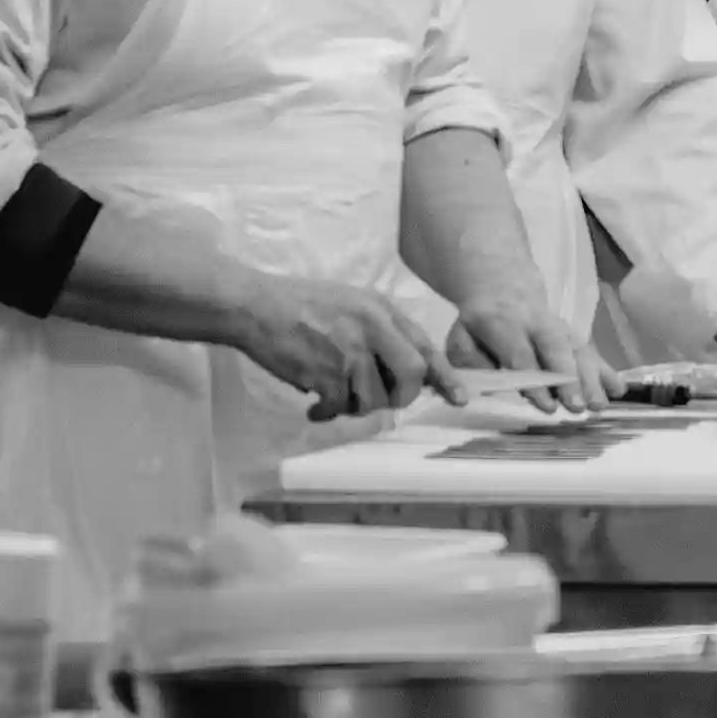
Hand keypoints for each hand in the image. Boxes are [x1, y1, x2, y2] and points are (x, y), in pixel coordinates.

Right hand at [229, 273, 453, 420]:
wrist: (256, 306)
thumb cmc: (302, 305)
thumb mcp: (353, 304)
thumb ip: (382, 331)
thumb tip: (407, 372)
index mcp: (383, 310)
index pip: (425, 346)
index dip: (445, 376)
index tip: (460, 398)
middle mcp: (373, 328)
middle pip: (412, 373)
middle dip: (402, 396)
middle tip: (383, 401)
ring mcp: (350, 350)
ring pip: (374, 397)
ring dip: (356, 407)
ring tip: (335, 399)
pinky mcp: (325, 371)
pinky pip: (340, 406)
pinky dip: (328, 413)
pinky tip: (315, 409)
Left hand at [441, 281, 598, 412]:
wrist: (501, 284)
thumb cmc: (477, 323)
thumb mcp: (459, 339)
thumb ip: (470, 366)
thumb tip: (468, 396)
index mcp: (499, 321)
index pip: (519, 354)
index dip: (534, 381)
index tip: (548, 406)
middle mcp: (533, 321)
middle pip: (555, 348)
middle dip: (569, 378)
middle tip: (579, 406)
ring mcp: (557, 324)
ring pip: (577, 347)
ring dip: (591, 377)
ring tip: (600, 404)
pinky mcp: (571, 331)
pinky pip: (590, 348)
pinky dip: (605, 369)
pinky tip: (618, 389)